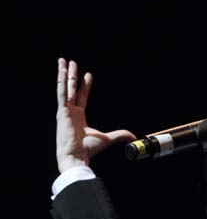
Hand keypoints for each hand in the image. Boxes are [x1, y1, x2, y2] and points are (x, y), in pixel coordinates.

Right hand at [56, 58, 136, 172]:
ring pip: (65, 88)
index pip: (81, 96)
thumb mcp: (107, 139)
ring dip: (65, 74)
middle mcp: (70, 112)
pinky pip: (62, 93)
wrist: (76, 156)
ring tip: (64, 61)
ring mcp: (64, 111)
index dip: (84, 85)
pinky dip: (62, 82)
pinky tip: (62, 71)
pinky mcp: (61, 111)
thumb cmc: (87, 150)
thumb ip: (120, 135)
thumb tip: (134, 136)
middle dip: (72, 76)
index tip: (88, 74)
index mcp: (78, 117)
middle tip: (73, 63)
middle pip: (72, 89)